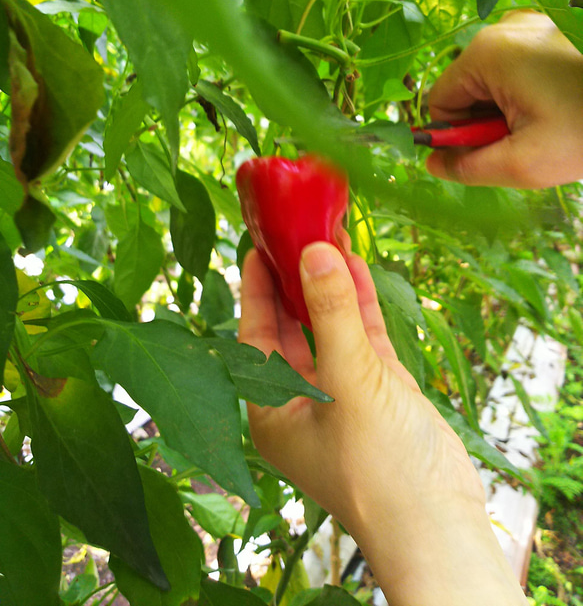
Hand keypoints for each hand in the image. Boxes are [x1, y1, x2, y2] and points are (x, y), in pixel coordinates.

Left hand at [239, 243, 527, 605]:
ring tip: (328, 235)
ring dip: (329, 285)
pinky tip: (357, 266)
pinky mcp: (377, 390)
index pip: (255, 336)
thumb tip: (314, 251)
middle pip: (290, 327)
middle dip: (294, 280)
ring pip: (329, 326)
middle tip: (294, 231)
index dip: (256, 289)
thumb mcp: (349, 382)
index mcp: (272, 407)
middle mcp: (301, 397)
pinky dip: (360, 303)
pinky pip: (362, 336)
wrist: (436, 521)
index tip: (257, 246)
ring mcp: (342, 392)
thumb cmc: (377, 467)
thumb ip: (331, 315)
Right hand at [427, 11, 582, 188]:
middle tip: (529, 139)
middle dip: (487, 121)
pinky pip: (519, 67)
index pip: (441, 101)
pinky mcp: (553, 29)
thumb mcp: (522, 164)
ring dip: (509, 109)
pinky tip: (558, 105)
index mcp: (488, 53)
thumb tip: (433, 164)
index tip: (493, 150)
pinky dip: (528, 92)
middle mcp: (504, 28)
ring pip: (494, 81)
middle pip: (468, 89)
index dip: (458, 135)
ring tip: (549, 123)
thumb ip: (468, 167)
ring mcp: (532, 24)